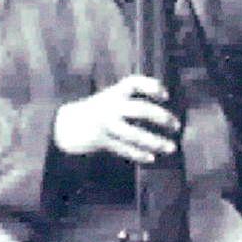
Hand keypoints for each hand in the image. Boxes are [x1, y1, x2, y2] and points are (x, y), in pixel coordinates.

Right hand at [53, 75, 179, 163]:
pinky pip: (123, 149)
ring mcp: (105, 123)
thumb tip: (165, 117)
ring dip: (154, 141)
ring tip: (171, 147)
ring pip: (133, 134)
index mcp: (115, 92)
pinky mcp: (100, 140)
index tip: (166, 96)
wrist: (65, 125)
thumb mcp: (112, 99)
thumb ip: (133, 103)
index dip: (152, 86)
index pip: (134, 83)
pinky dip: (138, 154)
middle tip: (176, 126)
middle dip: (161, 117)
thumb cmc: (99, 111)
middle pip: (139, 109)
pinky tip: (151, 158)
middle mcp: (111, 105)